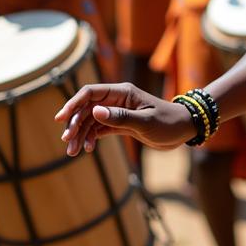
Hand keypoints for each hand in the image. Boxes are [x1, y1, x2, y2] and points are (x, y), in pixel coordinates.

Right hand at [56, 82, 195, 155]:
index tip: (61, 119)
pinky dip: (91, 137)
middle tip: (67, 142)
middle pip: (87, 108)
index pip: (90, 93)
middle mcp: (117, 100)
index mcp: (122, 92)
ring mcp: (117, 112)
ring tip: (73, 152)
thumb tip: (95, 112)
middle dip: (74, 124)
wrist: (184, 129)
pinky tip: (88, 148)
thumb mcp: (146, 122)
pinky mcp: (120, 124)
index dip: (73, 104)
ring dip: (80, 134)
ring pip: (90, 121)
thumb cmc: (168, 122)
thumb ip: (121, 117)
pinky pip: (99, 129)